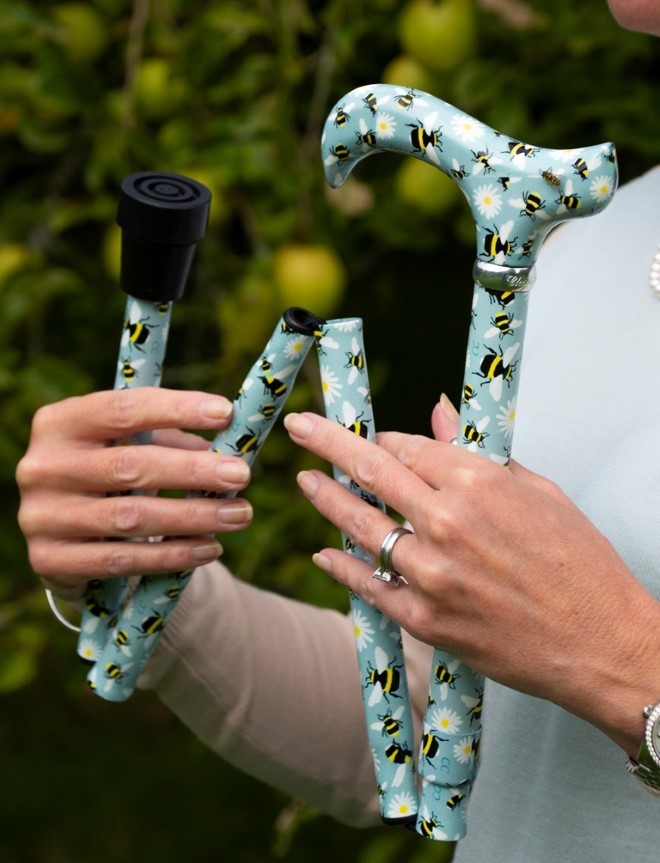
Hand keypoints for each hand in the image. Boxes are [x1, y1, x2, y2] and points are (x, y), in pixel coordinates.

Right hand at [17, 388, 252, 600]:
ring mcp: (41, 516)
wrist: (63, 536)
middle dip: (194, 470)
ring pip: (131, 517)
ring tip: (239, 514)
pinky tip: (209, 548)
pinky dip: (172, 556)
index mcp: (60, 423)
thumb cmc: (109, 477)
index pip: (123, 409)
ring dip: (194, 516)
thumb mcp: (130, 447)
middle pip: (130, 465)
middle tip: (242, 475)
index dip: (176, 408)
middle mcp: (42, 466)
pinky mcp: (49, 560)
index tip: (226, 413)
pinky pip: (122, 561)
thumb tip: (230, 445)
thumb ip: (172, 441)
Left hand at [284, 400, 659, 753]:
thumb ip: (480, 453)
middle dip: (327, 441)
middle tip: (300, 427)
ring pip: (360, 525)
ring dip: (326, 499)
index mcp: (478, 483)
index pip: (406, 447)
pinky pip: (368, 585)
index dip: (383, 440)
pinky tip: (325, 554)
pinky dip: (341, 567)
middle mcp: (446, 522)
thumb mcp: (538, 492)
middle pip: (369, 470)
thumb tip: (440, 416)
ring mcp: (430, 573)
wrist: (600, 644)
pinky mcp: (424, 620)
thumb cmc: (580, 565)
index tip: (369, 435)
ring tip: (306, 482)